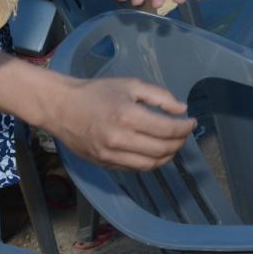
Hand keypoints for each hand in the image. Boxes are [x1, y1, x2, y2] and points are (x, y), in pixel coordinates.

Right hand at [50, 76, 194, 170]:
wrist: (61, 107)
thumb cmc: (97, 92)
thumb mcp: (131, 85)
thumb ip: (159, 96)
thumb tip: (182, 110)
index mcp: (128, 116)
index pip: (167, 129)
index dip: (185, 128)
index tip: (192, 123)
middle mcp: (119, 139)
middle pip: (162, 150)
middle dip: (180, 143)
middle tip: (184, 134)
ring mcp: (110, 155)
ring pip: (149, 164)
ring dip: (167, 156)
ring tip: (174, 145)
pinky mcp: (103, 164)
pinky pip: (134, 168)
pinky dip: (150, 163)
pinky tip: (155, 152)